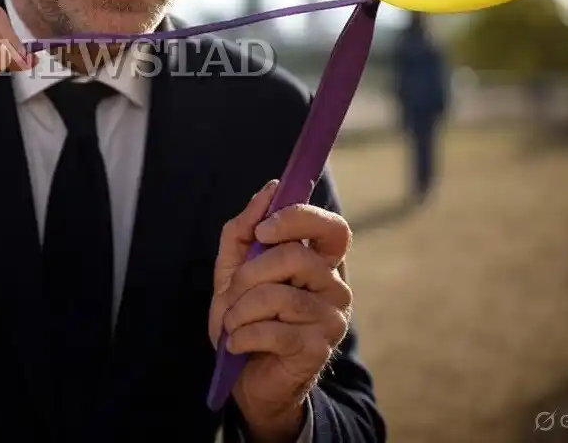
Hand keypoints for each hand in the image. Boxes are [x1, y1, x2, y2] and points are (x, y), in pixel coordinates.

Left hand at [208, 181, 352, 441]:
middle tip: (234, 291)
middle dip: (251, 272)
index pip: (333, 228)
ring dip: (240, 310)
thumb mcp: (233, 269)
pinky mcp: (318, 350)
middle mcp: (334, 288)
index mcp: (319, 264)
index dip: (299, 220)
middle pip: (297, 257)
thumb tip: (269, 188)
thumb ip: (245, 229)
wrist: (244, 379)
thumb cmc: (244, 319)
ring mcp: (331, 320)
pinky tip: (238, 344)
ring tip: (233, 324)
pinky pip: (272, 330)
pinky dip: (243, 335)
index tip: (263, 230)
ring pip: (278, 296)